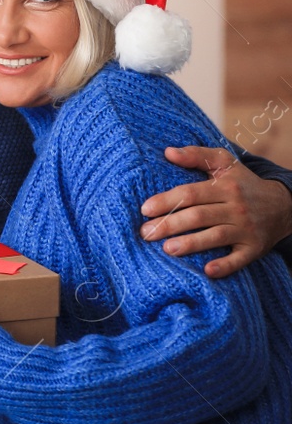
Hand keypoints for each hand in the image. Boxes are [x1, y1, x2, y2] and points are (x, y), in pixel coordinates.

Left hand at [140, 145, 291, 277]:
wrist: (284, 205)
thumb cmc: (243, 183)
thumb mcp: (225, 163)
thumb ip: (196, 155)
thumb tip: (168, 152)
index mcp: (224, 187)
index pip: (191, 193)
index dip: (166, 201)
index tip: (145, 209)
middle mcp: (236, 208)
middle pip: (198, 216)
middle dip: (170, 225)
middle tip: (145, 233)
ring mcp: (246, 229)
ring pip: (216, 237)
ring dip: (191, 244)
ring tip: (167, 249)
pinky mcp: (254, 248)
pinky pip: (240, 259)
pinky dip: (225, 266)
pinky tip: (207, 271)